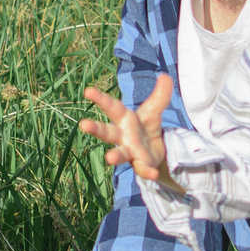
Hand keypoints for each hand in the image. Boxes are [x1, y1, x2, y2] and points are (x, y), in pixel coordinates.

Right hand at [78, 75, 176, 190]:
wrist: (155, 151)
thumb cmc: (146, 127)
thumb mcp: (153, 110)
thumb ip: (160, 95)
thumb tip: (166, 76)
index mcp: (124, 119)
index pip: (111, 106)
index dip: (100, 99)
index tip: (88, 91)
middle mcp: (122, 135)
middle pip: (106, 132)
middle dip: (95, 128)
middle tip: (83, 125)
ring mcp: (129, 151)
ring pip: (120, 153)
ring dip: (115, 156)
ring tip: (109, 158)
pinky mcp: (141, 164)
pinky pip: (142, 169)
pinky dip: (147, 172)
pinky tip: (153, 174)